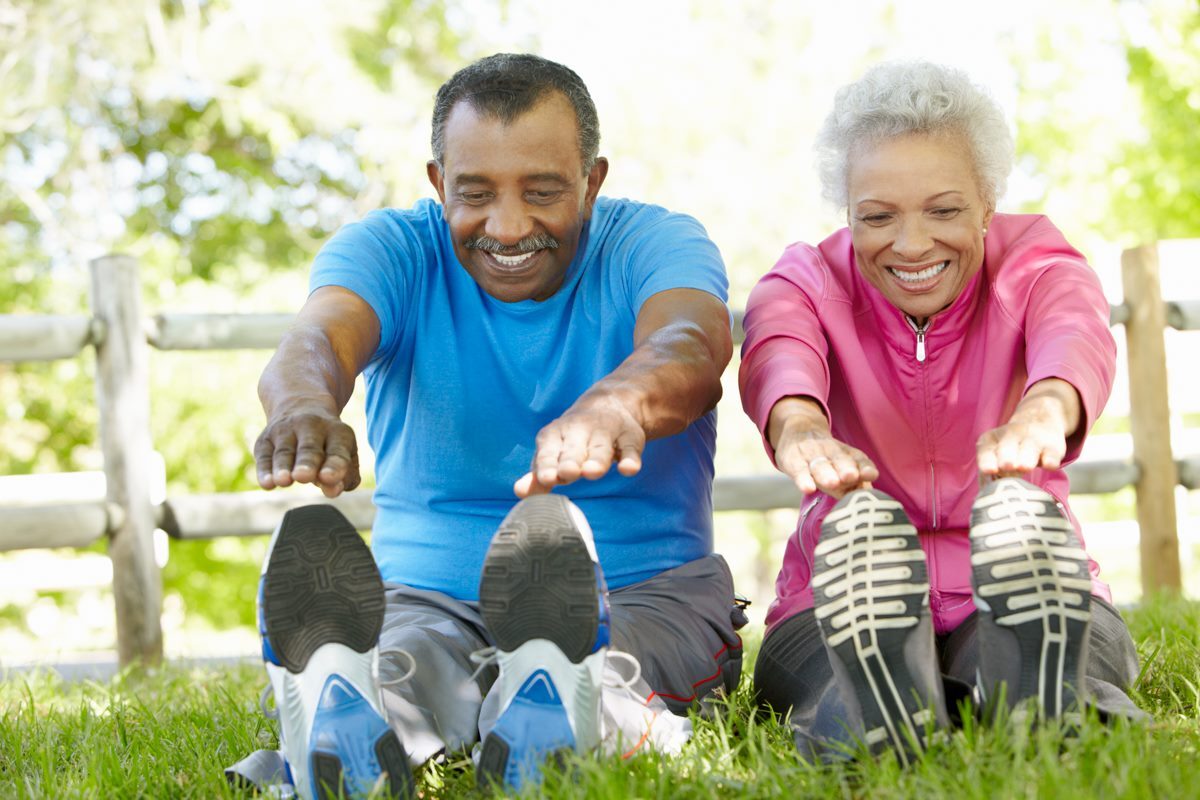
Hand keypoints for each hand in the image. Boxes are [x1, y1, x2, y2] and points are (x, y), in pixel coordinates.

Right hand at [254, 407, 359, 497]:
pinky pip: (264, 456)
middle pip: (309, 448)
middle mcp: (311, 426)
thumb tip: (333, 490)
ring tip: (283, 481)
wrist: (300, 406)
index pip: (337, 450)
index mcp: (338, 432)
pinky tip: (267, 484)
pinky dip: (265, 470)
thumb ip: (345, 476)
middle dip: (307, 463)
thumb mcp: (344, 454)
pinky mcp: (265, 440)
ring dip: (283, 467)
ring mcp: (285, 431)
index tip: (328, 478)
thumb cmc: (328, 443)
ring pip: (284, 452)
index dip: (334, 465)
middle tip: (303, 476)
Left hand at [514, 398, 645, 497]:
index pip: (548, 452)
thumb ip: (538, 475)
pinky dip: (630, 459)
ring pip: (601, 449)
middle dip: (570, 462)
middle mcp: (579, 431)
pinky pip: (630, 449)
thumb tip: (519, 492)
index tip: (546, 478)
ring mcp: (606, 432)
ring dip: (597, 461)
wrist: (609, 405)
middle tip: (567, 473)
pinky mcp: (630, 436)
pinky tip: (628, 470)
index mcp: (555, 435)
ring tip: (592, 473)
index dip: (547, 465)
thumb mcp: (553, 452)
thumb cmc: (572, 440)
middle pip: (574, 450)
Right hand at [775, 427, 878, 499]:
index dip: (865, 467)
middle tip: (851, 477)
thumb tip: (865, 498)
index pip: (858, 459)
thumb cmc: (825, 459)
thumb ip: (854, 485)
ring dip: (826, 474)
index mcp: (847, 454)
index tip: (871, 475)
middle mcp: (831, 452)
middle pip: (840, 460)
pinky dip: (803, 479)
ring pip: (820, 465)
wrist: (797, 430)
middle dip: (846, 468)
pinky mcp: (793, 461)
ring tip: (833, 483)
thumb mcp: (841, 467)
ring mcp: (811, 456)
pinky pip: (799, 471)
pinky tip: (808, 488)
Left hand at [976, 416, 1066, 478]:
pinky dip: (1051, 460)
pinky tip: (1049, 465)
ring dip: (1026, 459)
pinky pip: (1052, 454)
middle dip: (1006, 457)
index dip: (987, 461)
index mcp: (991, 441)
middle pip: (1007, 448)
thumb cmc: (1010, 450)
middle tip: (1006, 466)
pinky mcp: (1053, 447)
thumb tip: (986, 498)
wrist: (1039, 422)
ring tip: (1023, 467)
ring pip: (1029, 449)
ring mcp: (1033, 440)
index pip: (986, 451)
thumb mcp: (994, 456)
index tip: (989, 470)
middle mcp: (1011, 436)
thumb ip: (988, 477)